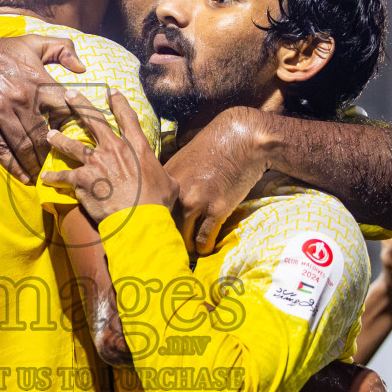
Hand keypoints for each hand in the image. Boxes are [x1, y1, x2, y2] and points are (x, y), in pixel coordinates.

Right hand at [0, 27, 84, 182]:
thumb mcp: (32, 42)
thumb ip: (62, 49)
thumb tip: (82, 68)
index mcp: (36, 81)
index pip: (66, 110)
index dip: (73, 126)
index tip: (74, 137)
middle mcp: (19, 99)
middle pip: (43, 137)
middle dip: (50, 155)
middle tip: (54, 165)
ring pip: (22, 148)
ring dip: (33, 165)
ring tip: (39, 174)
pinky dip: (9, 166)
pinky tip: (19, 176)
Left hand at [42, 91, 174, 224]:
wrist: (139, 219)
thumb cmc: (157, 203)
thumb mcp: (169, 184)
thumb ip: (163, 175)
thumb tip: (167, 180)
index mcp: (137, 147)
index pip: (127, 118)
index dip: (119, 102)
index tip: (111, 91)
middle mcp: (114, 149)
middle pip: (93, 120)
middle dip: (80, 104)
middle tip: (69, 94)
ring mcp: (96, 163)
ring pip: (72, 145)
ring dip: (59, 139)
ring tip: (50, 135)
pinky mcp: (82, 180)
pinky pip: (64, 176)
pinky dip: (54, 177)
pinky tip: (45, 177)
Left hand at [162, 106, 267, 254]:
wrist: (241, 139)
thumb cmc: (213, 149)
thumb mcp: (182, 161)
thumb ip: (170, 184)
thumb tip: (161, 204)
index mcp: (165, 181)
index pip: (150, 213)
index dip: (154, 226)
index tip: (157, 237)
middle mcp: (177, 193)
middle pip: (164, 228)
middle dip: (169, 241)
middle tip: (172, 251)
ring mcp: (197, 201)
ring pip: (183, 238)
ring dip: (188, 247)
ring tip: (191, 252)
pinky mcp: (217, 209)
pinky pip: (205, 239)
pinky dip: (205, 247)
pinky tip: (207, 248)